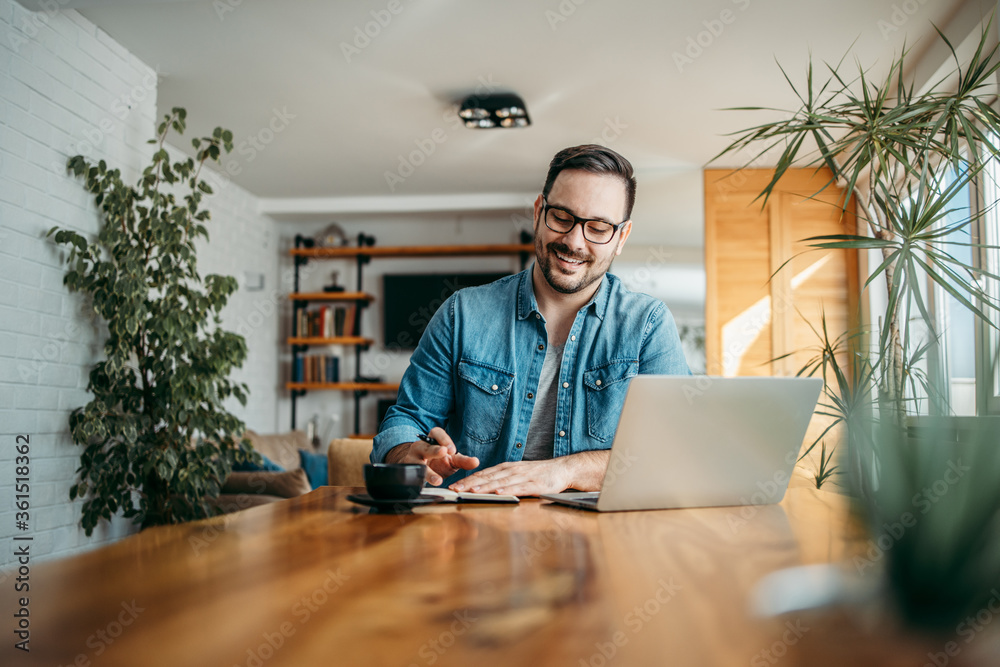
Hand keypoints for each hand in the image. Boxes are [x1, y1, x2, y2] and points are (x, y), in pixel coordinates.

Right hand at [386, 426, 478, 485]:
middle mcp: (420, 447)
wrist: (418, 468)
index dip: (444, 439)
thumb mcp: (452, 459)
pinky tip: (423, 488)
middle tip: (443, 452)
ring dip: (427, 472)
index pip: (436, 433)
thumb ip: (463, 461)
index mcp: (432, 440)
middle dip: (434, 450)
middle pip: (425, 447)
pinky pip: (410, 477)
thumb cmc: (438, 461)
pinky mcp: (407, 472)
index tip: (453, 449)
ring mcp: (412, 460)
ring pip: (417, 464)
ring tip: (437, 480)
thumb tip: (476, 462)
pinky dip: (417, 482)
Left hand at [449, 459, 572, 496]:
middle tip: (455, 489)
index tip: (453, 486)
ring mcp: (522, 476)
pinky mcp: (534, 484)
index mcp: (506, 468)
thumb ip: (502, 478)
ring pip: (500, 482)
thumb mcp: (517, 473)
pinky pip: (519, 488)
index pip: (483, 474)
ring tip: (472, 490)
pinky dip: (507, 490)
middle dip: (470, 483)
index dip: (467, 480)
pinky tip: (498, 493)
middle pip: (488, 477)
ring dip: (485, 486)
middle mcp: (511, 470)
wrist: (562, 469)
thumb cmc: (538, 473)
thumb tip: (483, 486)